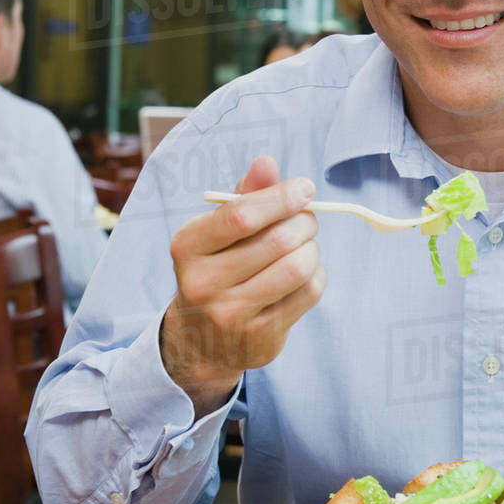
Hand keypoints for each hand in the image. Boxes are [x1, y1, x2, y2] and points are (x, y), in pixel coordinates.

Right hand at [160, 155, 326, 415]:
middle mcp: (203, 283)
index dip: (281, 198)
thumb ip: (245, 195)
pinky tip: (303, 273)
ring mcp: (231, 315)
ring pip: (297, 268)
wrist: (200, 340)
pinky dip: (316, 275)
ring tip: (303, 246)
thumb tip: (267, 163)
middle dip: (304, 222)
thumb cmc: (216, 268)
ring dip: (312, 249)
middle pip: (277, 241)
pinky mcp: (260, 338)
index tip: (306, 188)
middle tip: (307, 219)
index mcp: (187, 246)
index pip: (241, 216)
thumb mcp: (218, 230)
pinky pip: (308, 293)